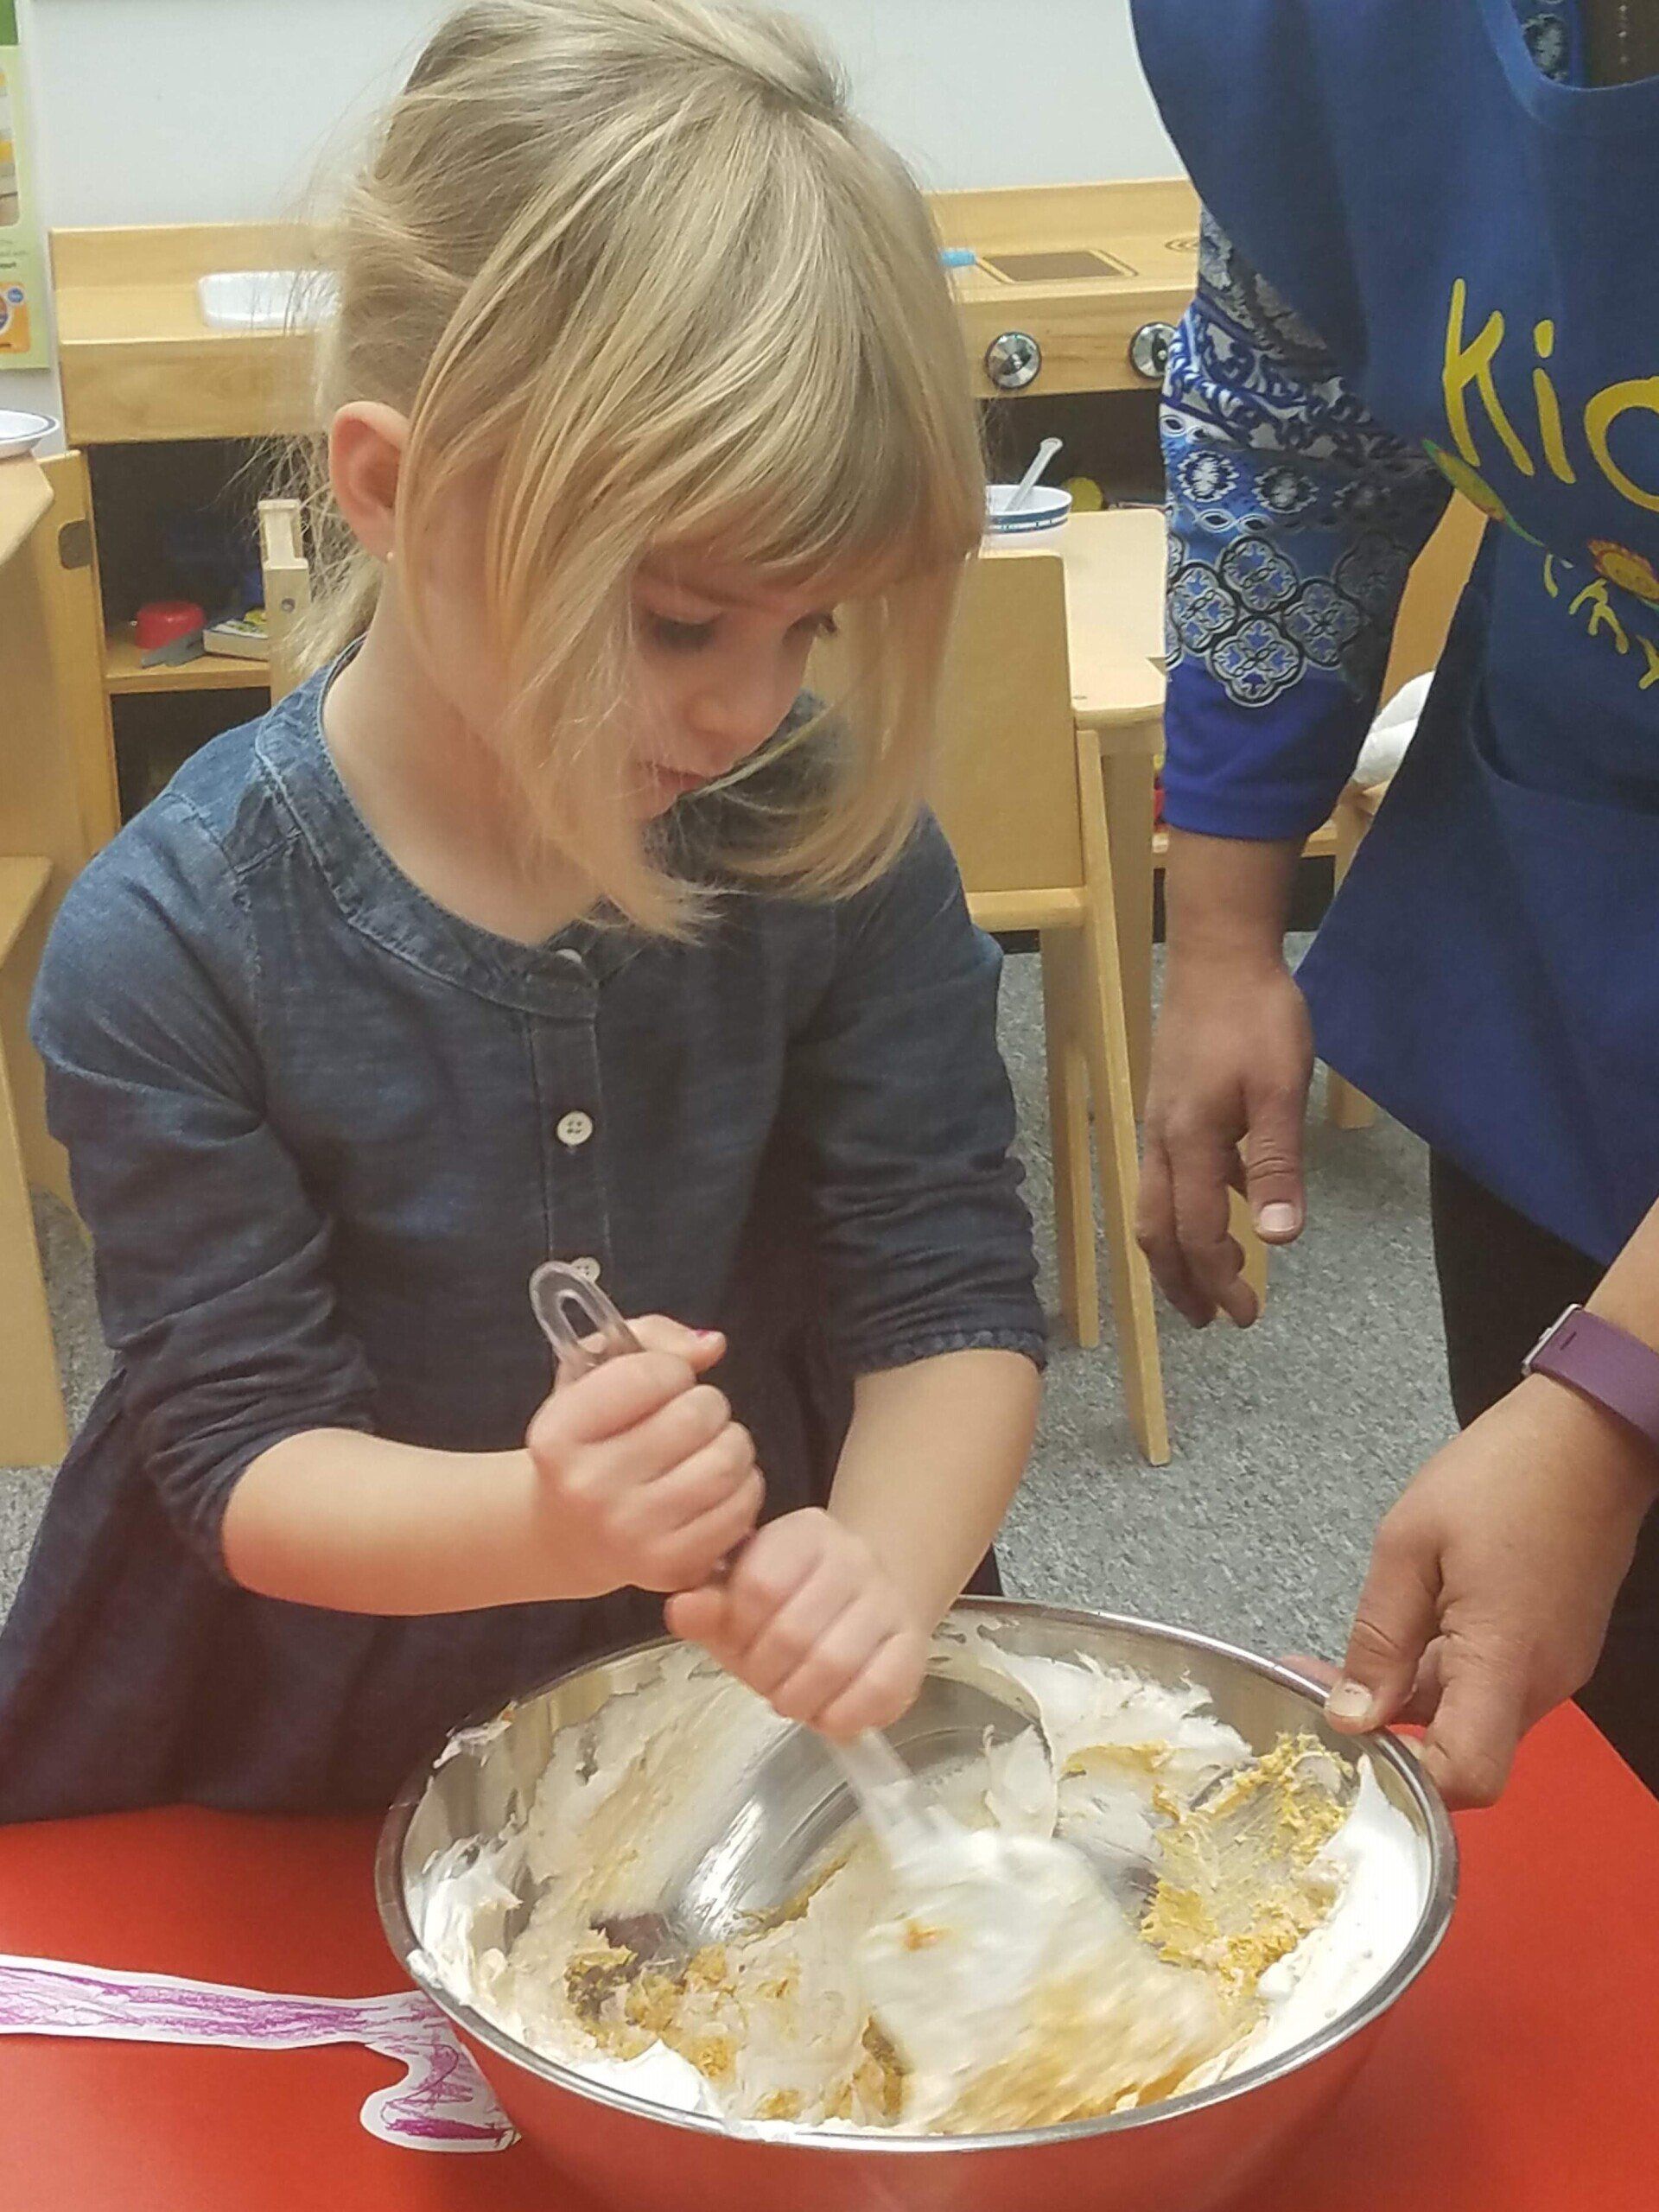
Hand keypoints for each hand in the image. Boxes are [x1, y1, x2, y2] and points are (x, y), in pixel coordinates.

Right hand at [523, 1317, 763, 1597]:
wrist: (567, 1533)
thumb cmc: (589, 1442)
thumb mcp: (593, 1373)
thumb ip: (651, 1338)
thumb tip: (711, 1346)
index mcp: (558, 1433)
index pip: (652, 1374)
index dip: (671, 1370)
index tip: (659, 1386)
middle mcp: (587, 1487)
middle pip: (698, 1414)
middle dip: (707, 1406)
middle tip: (692, 1420)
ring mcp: (629, 1533)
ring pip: (728, 1461)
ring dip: (732, 1445)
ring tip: (710, 1450)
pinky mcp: (668, 1566)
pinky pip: (740, 1510)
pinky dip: (743, 1489)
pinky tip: (717, 1488)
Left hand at [666, 1508, 929, 1736]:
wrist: (863, 1605)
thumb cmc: (788, 1608)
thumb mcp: (739, 1601)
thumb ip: (708, 1606)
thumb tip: (681, 1608)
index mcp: (802, 1534)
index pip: (758, 1585)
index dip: (738, 1631)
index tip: (737, 1645)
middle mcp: (852, 1555)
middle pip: (794, 1630)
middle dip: (766, 1673)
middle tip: (764, 1682)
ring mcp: (888, 1598)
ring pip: (834, 1662)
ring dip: (800, 1699)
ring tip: (791, 1699)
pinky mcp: (914, 1644)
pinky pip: (879, 1688)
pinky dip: (844, 1714)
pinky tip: (828, 1714)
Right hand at [1138, 950, 1312, 1326]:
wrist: (1218, 952)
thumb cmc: (1257, 1017)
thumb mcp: (1281, 1091)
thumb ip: (1276, 1166)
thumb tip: (1280, 1241)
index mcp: (1188, 1144)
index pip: (1196, 1235)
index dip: (1218, 1282)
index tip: (1246, 1317)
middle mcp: (1161, 1141)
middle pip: (1156, 1231)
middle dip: (1181, 1282)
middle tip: (1212, 1319)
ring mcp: (1159, 1122)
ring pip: (1155, 1205)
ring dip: (1181, 1249)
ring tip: (1216, 1276)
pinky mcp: (1168, 1105)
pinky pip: (1169, 1174)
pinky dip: (1191, 1206)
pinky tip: (1230, 1200)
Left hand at [1321, 1375, 1657, 1805]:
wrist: (1590, 1437)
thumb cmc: (1499, 1477)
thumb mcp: (1410, 1544)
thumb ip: (1380, 1637)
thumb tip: (1351, 1716)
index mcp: (1504, 1663)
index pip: (1466, 1777)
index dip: (1404, 1782)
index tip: (1344, 1743)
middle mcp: (1538, 1684)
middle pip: (1460, 1751)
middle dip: (1383, 1731)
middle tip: (1312, 1682)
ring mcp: (1552, 1667)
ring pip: (1470, 1716)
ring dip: (1406, 1698)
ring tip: (1333, 1656)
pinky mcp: (1554, 1646)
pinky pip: (1490, 1683)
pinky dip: (1440, 1672)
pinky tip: (1397, 1634)